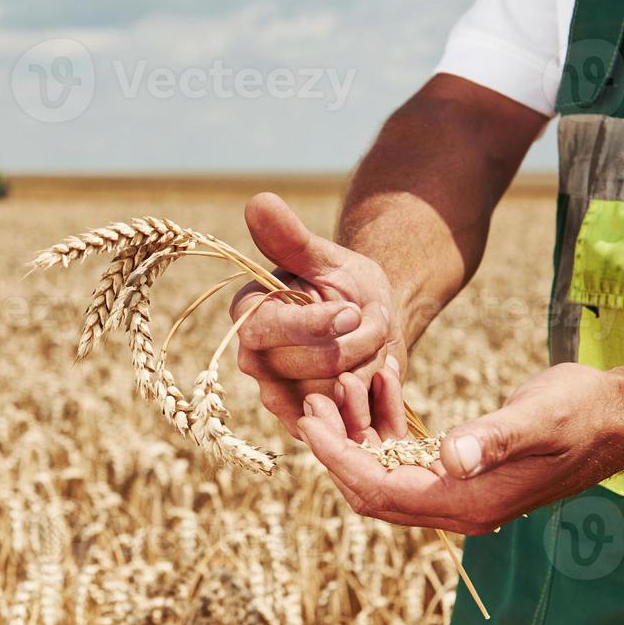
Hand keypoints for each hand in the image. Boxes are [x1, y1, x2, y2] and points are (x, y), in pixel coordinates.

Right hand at [230, 192, 405, 438]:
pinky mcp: (303, 423)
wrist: (367, 321)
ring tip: (373, 344)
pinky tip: (375, 374)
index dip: (315, 325)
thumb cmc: (342, 284)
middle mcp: (253, 359)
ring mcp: (276, 396)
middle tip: (372, 319)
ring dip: (370, 366)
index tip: (351, 312)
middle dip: (359, 342)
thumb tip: (258, 201)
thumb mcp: (326, 257)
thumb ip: (291, 237)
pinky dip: (372, 397)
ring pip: (337, 394)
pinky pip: (346, 420)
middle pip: (314, 366)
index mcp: (248, 315)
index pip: (269, 331)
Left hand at [296, 363, 623, 534]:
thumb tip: (450, 457)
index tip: (308, 421)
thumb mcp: (538, 417)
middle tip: (311, 400)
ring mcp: (461, 494)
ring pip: (385, 474)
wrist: (620, 417)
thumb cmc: (584, 412)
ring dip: (357, 435)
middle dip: (336, 449)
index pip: (380, 491)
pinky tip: (379, 385)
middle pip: (372, 490)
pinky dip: (384, 428)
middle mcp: (459, 508)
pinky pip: (406, 459)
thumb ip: (494, 439)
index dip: (338, 459)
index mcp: (469, 502)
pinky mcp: (464, 474)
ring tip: (339, 385)